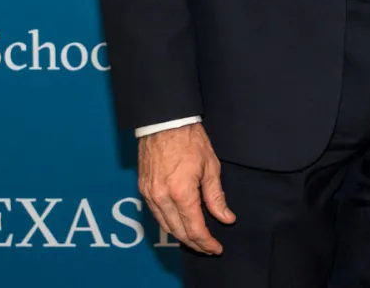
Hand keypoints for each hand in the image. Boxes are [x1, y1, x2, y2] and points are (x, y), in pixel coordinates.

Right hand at [138, 122, 234, 254]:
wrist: (165, 122)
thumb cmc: (190, 140)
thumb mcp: (210, 167)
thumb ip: (216, 197)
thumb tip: (226, 218)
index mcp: (181, 193)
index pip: (194, 228)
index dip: (206, 242)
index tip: (217, 248)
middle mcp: (162, 198)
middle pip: (178, 231)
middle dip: (194, 243)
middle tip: (208, 248)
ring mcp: (149, 194)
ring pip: (165, 225)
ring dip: (181, 235)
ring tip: (196, 239)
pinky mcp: (143, 189)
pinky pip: (156, 214)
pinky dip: (168, 223)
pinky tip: (179, 223)